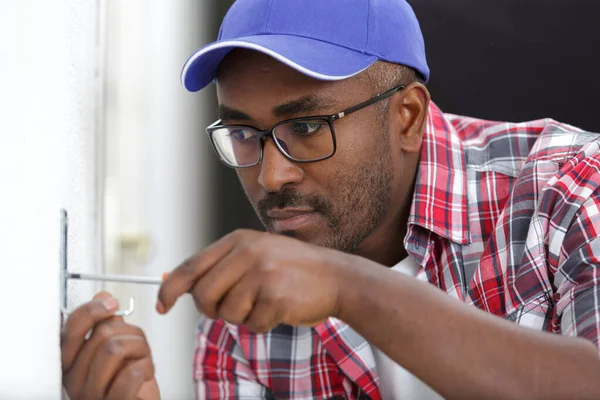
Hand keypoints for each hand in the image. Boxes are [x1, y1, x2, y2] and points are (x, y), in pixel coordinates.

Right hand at [61, 292, 159, 399]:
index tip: (111, 303)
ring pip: (115, 349)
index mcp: (71, 364)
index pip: (70, 329)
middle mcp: (75, 380)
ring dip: (140, 348)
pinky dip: (145, 366)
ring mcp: (91, 395)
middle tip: (138, 345)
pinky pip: (129, 374)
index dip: (91, 310)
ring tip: (143, 359)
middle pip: (100, 334)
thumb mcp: (118, 350)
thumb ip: (107, 326)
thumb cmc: (129, 385)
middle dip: (130, 332)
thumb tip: (102, 297)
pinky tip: (145, 372)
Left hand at [156, 229, 351, 331]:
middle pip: (203, 296)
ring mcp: (262, 273)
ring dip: (243, 316)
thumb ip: (221, 267)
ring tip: (264, 301)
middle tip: (231, 309)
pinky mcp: (276, 296)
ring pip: (227, 313)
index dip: (170, 288)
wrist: (336, 276)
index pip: (190, 266)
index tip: (162, 305)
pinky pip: (252, 325)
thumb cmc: (291, 269)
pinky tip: (280, 308)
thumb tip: (180, 288)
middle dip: (212, 310)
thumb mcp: (255, 254)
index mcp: (237, 240)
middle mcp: (247, 253)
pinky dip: (263, 324)